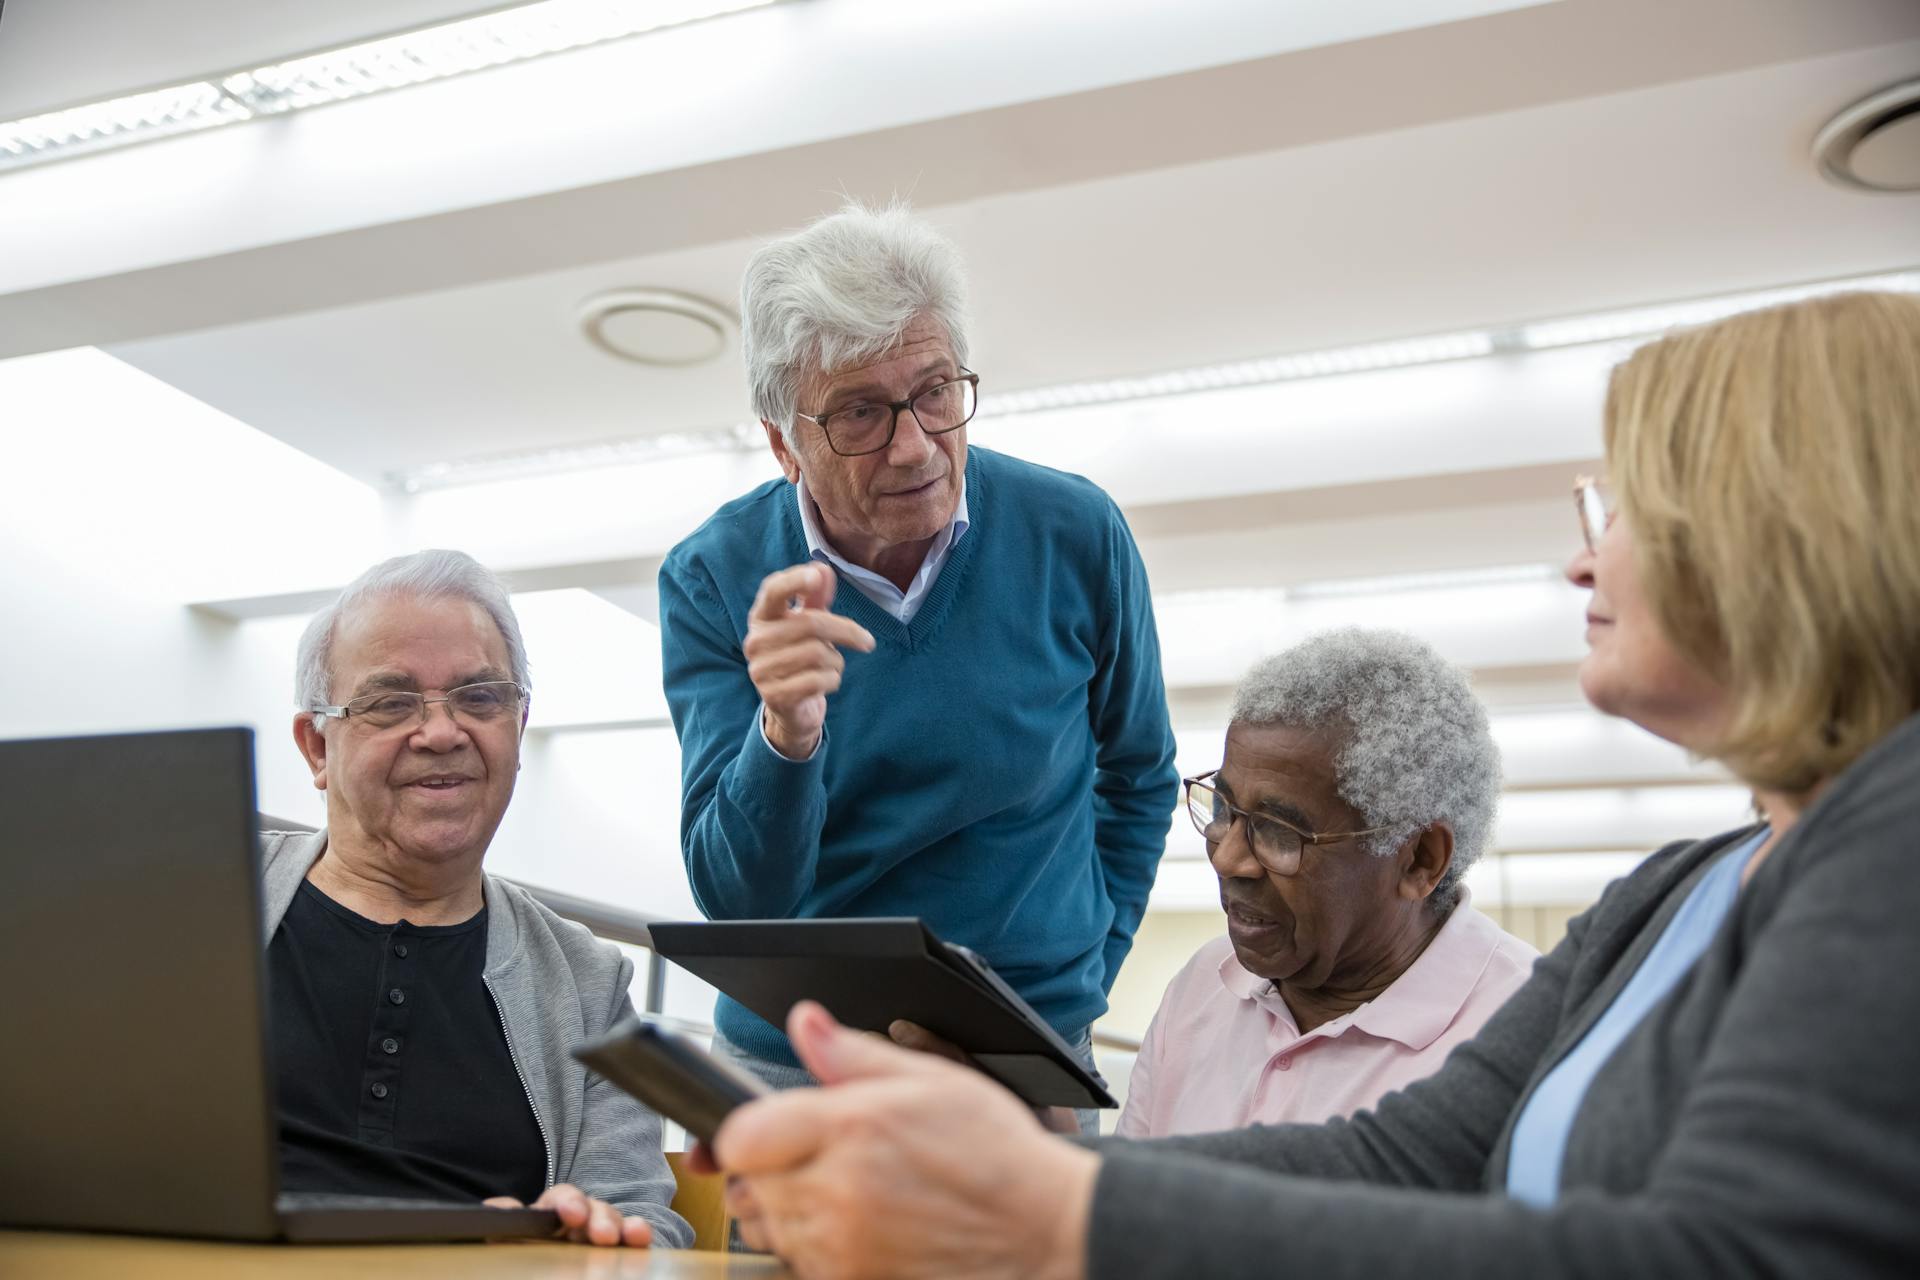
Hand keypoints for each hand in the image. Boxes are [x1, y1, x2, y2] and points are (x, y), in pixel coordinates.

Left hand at [483, 1183, 652, 1247]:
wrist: (538, 1268)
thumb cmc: (521, 1253)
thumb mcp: (507, 1240)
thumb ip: (505, 1227)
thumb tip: (496, 1209)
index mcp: (550, 1216)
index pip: (562, 1199)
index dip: (569, 1202)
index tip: (571, 1215)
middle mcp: (578, 1223)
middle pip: (594, 1209)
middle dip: (600, 1217)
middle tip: (603, 1235)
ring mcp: (598, 1238)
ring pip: (615, 1223)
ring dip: (623, 1227)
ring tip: (633, 1237)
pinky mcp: (616, 1254)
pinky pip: (631, 1242)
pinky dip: (638, 1237)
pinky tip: (642, 1240)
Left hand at [709, 1001, 1097, 1279]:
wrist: (1039, 1228)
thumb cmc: (993, 1154)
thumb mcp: (931, 1078)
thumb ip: (852, 1054)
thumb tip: (806, 1023)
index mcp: (850, 1128)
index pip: (743, 1137)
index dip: (747, 1129)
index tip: (767, 1126)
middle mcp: (837, 1192)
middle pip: (748, 1184)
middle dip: (768, 1167)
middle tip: (815, 1154)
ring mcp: (841, 1246)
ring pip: (767, 1227)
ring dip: (785, 1208)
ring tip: (838, 1189)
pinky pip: (796, 1262)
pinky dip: (809, 1244)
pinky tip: (852, 1223)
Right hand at [744, 564, 875, 759]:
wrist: (789, 706)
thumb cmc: (800, 656)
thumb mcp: (807, 624)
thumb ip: (815, 598)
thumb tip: (823, 568)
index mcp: (762, 617)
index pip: (773, 590)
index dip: (794, 580)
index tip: (816, 576)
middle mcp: (756, 640)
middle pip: (812, 623)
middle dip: (847, 631)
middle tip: (867, 641)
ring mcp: (761, 669)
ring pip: (818, 654)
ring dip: (836, 661)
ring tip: (830, 666)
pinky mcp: (774, 695)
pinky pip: (819, 680)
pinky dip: (832, 680)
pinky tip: (825, 683)